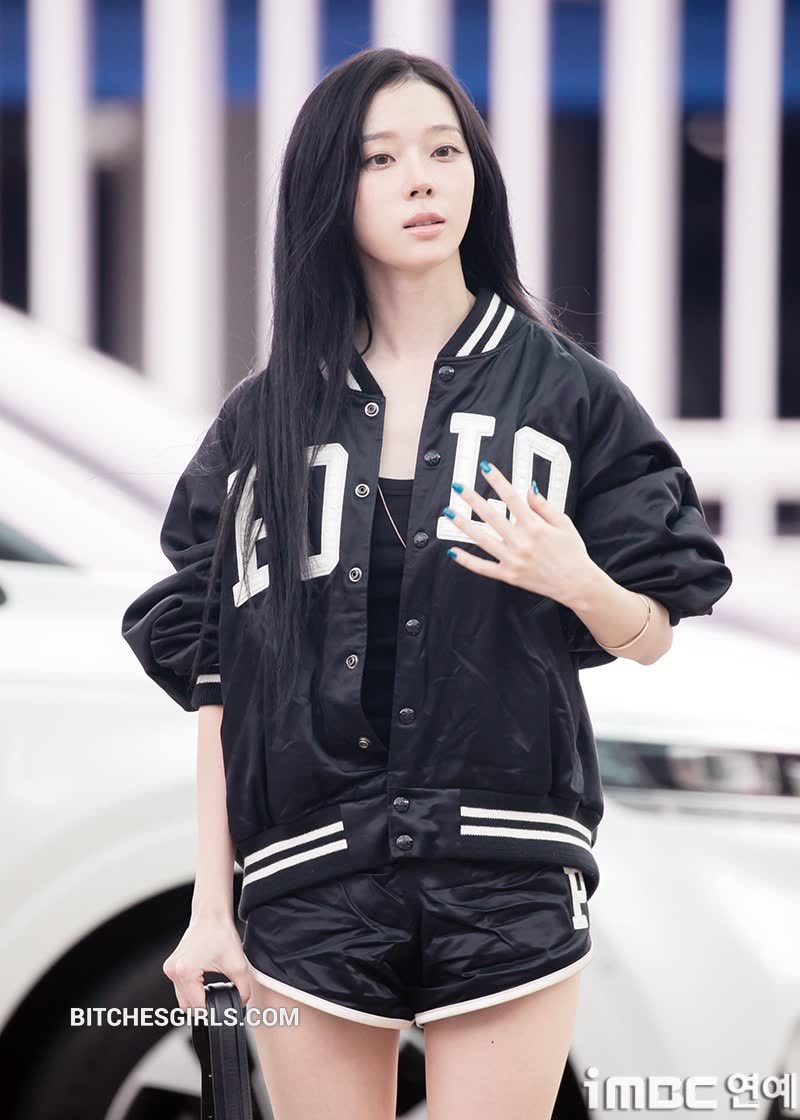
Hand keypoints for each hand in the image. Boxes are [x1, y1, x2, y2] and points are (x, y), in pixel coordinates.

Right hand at [163, 911, 251, 1010]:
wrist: (211, 913)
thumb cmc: (221, 933)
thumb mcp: (238, 965)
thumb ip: (243, 989)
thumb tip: (241, 1004)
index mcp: (185, 972)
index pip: (198, 1007)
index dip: (213, 1009)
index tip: (224, 1007)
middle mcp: (173, 971)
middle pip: (187, 1006)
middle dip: (204, 1006)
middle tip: (220, 998)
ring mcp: (170, 968)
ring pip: (182, 998)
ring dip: (197, 998)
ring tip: (213, 989)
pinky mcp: (171, 965)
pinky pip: (181, 988)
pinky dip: (192, 989)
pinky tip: (205, 983)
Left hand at [442, 460, 593, 606]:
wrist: (577, 584)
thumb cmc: (573, 552)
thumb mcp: (564, 524)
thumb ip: (544, 506)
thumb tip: (529, 489)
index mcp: (535, 526)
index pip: (511, 497)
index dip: (497, 480)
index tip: (485, 468)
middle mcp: (521, 541)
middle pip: (491, 515)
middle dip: (472, 498)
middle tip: (457, 486)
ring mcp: (513, 559)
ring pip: (482, 539)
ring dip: (463, 524)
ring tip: (448, 512)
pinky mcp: (509, 575)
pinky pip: (483, 567)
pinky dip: (467, 560)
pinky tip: (453, 551)